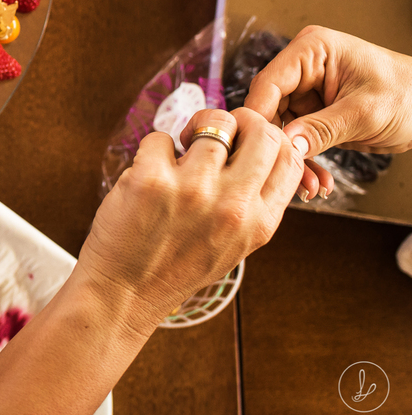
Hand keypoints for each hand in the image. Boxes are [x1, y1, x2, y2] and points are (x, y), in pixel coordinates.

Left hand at [77, 108, 302, 331]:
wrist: (124, 294)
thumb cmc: (175, 266)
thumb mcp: (235, 243)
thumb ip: (251, 200)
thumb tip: (254, 145)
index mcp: (260, 222)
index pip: (290, 156)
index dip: (268, 137)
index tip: (244, 142)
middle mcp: (233, 205)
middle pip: (260, 129)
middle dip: (237, 120)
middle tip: (211, 136)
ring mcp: (193, 190)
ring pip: (212, 122)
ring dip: (192, 130)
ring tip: (176, 155)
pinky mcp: (151, 179)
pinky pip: (160, 137)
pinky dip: (152, 149)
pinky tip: (147, 174)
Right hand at [244, 25, 411, 189]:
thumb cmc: (409, 94)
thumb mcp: (366, 113)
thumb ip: (323, 128)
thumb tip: (286, 145)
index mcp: (312, 50)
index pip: (269, 83)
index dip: (258, 115)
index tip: (253, 146)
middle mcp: (302, 68)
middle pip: (269, 108)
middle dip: (278, 145)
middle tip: (288, 175)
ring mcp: (305, 92)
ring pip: (279, 129)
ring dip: (292, 159)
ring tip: (310, 185)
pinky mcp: (311, 113)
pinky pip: (296, 140)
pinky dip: (304, 161)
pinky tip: (317, 180)